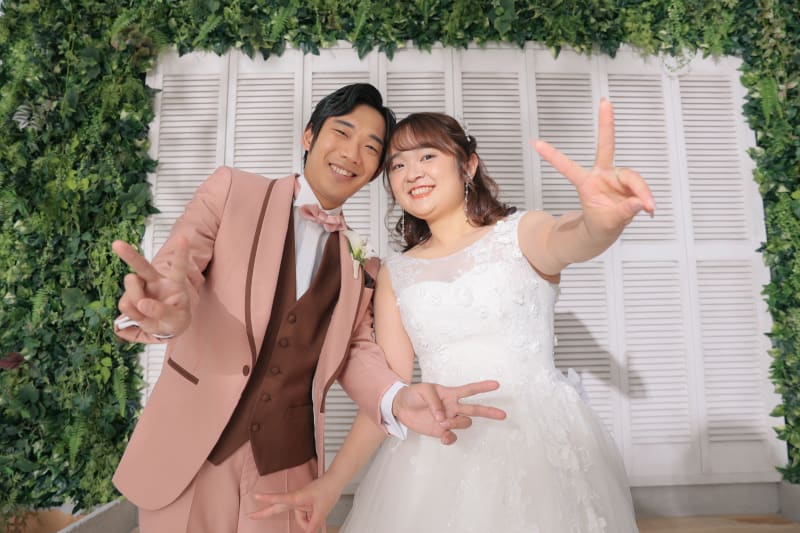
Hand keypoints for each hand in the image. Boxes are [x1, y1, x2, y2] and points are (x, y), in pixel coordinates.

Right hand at [112, 237, 193, 336]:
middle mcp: (155, 280)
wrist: (163, 329)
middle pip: (142, 266)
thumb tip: (142, 303)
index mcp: (174, 282)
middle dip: (129, 254)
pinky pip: (126, 305)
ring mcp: (140, 287)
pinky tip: (141, 316)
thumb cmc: (175, 319)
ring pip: (132, 289)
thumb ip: (163, 312)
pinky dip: (133, 314)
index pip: (178, 267)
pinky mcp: (129, 298)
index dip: (181, 253)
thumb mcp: (177, 320)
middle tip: (116, 244)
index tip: (183, 238)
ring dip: (137, 302)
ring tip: (148, 312)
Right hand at [249, 477, 340, 532]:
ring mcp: (299, 501)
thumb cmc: (328, 490)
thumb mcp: (322, 510)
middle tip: (251, 515)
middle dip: (264, 512)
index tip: (256, 496)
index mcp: (298, 497)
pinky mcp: (303, 503)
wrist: (335, 481)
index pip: (280, 499)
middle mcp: (296, 499)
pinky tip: (316, 513)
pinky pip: (303, 516)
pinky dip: (309, 519)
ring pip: (299, 518)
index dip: (268, 498)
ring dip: (307, 521)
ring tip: (318, 513)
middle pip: (278, 507)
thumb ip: (313, 524)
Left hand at [392, 380, 506, 444]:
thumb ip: (434, 401)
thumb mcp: (422, 390)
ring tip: (443, 423)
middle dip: (489, 411)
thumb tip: (442, 417)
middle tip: (502, 415)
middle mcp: (452, 407)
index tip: (496, 385)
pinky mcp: (441, 431)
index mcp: (450, 394)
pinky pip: (452, 437)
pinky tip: (444, 437)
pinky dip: (450, 438)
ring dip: (457, 424)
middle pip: (475, 409)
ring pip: (464, 423)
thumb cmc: (413, 394)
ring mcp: (448, 419)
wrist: (400, 407)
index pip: (469, 390)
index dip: (482, 388)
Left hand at [533, 98, 655, 235]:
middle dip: (606, 124)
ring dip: (643, 193)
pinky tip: (649, 209)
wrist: (606, 230)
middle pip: (607, 147)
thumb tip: (638, 202)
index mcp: (586, 183)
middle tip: (605, 103)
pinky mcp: (630, 183)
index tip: (536, 143)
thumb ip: (622, 213)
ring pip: (634, 179)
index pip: (568, 167)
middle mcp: (602, 174)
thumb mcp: (606, 224)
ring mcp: (617, 177)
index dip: (553, 156)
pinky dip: (647, 199)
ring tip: (648, 208)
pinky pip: (642, 188)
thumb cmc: (599, 224)